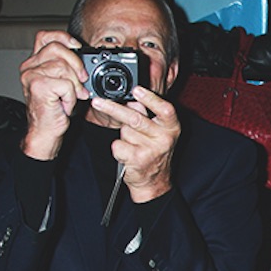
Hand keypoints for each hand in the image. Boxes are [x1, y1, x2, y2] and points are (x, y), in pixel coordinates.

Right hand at [18, 30, 88, 160]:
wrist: (45, 131)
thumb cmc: (55, 109)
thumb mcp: (63, 83)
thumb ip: (67, 68)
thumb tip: (85, 58)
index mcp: (35, 63)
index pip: (45, 37)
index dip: (63, 38)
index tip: (76, 46)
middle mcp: (29, 66)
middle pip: (58, 49)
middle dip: (76, 64)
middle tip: (82, 81)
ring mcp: (31, 75)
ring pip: (63, 67)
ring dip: (74, 86)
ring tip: (70, 98)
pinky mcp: (38, 86)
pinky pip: (65, 84)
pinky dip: (71, 97)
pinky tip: (65, 105)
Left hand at [89, 87, 178, 201]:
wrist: (154, 181)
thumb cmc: (153, 152)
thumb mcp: (157, 132)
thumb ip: (146, 115)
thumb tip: (131, 100)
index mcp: (172, 127)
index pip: (165, 110)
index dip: (150, 98)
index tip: (136, 90)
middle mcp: (165, 138)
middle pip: (136, 118)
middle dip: (113, 109)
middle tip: (98, 102)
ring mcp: (152, 150)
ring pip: (125, 131)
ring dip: (123, 135)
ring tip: (132, 143)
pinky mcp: (139, 160)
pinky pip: (118, 145)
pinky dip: (117, 148)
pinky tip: (126, 154)